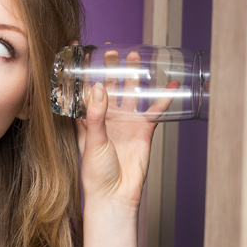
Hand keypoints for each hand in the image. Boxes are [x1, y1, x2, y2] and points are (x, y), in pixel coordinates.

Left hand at [75, 50, 177, 214]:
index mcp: (86, 120)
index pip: (81, 91)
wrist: (115, 196)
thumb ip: (95, 116)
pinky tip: (170, 86)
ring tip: (135, 58)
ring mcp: (125, 123)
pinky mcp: (143, 130)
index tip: (77, 54)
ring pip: (130, 94)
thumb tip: (99, 89)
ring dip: (132, 77)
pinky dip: (163, 98)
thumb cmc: (96, 174)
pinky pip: (154, 110)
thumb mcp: (92, 142)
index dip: (79, 74)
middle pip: (107, 87)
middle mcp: (105, 118)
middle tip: (110, 50)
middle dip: (108, 69)